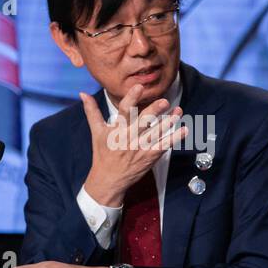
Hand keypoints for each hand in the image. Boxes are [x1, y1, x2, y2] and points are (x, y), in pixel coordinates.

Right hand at [81, 84, 187, 206]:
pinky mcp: (148, 157)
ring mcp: (139, 148)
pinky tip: (184, 130)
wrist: (108, 180)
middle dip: (154, 111)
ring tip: (178, 111)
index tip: (139, 87)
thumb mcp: (96, 132)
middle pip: (143, 122)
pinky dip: (174, 139)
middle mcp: (128, 138)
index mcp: (116, 129)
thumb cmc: (102, 154)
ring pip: (156, 133)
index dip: (131, 98)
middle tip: (164, 101)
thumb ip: (92, 111)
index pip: (124, 110)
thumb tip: (83, 93)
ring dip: (169, 122)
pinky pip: (163, 146)